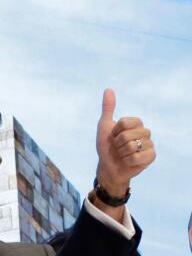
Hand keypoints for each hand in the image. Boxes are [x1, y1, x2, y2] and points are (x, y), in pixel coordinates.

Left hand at [93, 89, 153, 206]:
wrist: (108, 166)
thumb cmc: (106, 146)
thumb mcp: (104, 126)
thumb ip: (108, 108)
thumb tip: (108, 89)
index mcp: (136, 123)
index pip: (125, 122)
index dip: (114, 131)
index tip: (113, 136)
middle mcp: (145, 132)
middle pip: (127, 135)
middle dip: (117, 144)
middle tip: (117, 147)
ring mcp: (150, 145)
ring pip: (132, 146)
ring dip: (122, 153)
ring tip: (123, 154)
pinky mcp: (151, 157)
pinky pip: (137, 157)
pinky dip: (128, 161)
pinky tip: (128, 161)